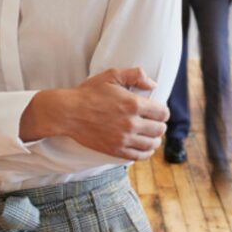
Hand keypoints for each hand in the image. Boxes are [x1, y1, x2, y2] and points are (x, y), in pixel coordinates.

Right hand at [22, 67, 168, 160]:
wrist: (69, 112)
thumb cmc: (90, 92)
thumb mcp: (112, 75)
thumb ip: (136, 75)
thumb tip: (153, 84)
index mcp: (134, 104)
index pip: (162, 113)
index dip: (163, 111)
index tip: (158, 111)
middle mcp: (131, 123)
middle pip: (159, 129)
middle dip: (160, 125)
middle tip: (156, 122)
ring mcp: (123, 139)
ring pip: (151, 144)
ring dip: (155, 139)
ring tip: (153, 136)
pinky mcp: (115, 150)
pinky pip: (139, 156)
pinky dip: (146, 152)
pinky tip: (145, 148)